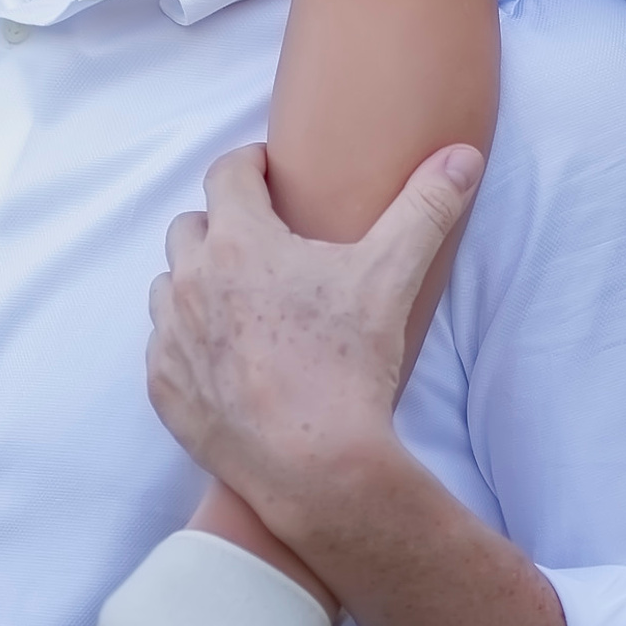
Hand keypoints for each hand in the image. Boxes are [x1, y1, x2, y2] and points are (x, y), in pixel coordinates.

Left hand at [145, 141, 483, 524]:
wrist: (316, 468)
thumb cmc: (350, 366)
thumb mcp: (391, 276)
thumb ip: (426, 207)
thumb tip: (462, 157)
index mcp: (238, 241)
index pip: (227, 174)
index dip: (250, 167)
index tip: (269, 175)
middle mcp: (191, 280)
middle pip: (192, 225)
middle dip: (221, 225)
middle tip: (262, 244)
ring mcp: (171, 335)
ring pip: (170, 283)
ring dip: (197, 282)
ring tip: (240, 299)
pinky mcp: (163, 386)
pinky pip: (163, 344)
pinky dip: (187, 340)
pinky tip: (224, 354)